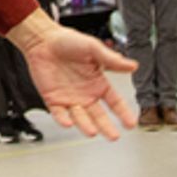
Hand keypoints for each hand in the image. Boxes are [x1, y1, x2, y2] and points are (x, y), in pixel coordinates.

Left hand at [20, 25, 136, 139]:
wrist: (42, 39)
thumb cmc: (67, 41)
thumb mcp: (93, 48)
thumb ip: (112, 59)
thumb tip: (133, 65)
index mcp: (98, 83)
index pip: (114, 102)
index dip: (123, 113)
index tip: (131, 123)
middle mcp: (86, 94)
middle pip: (99, 116)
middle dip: (106, 127)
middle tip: (114, 136)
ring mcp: (69, 98)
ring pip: (80, 117)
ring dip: (86, 125)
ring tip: (92, 131)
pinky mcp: (53, 99)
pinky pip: (59, 113)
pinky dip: (63, 119)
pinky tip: (69, 123)